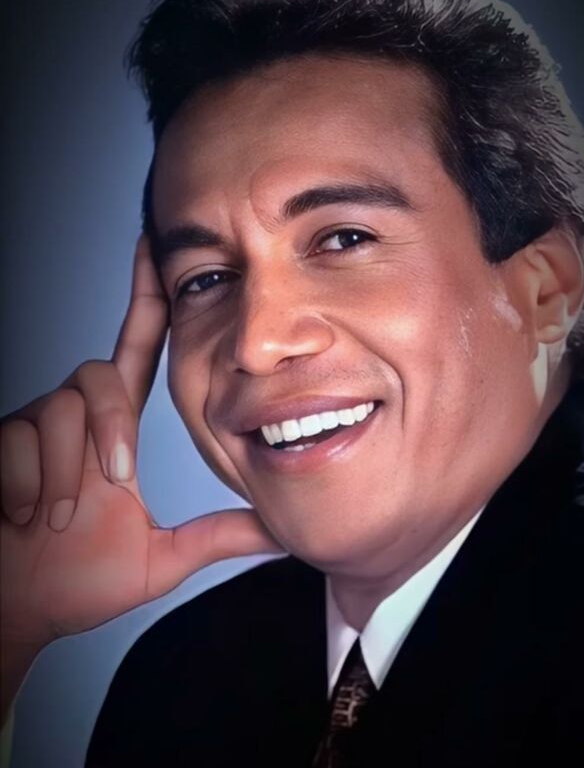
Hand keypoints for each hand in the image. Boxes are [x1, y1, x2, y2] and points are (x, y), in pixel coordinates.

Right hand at [0, 236, 281, 716]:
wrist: (17, 611)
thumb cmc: (77, 581)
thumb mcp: (161, 558)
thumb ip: (217, 535)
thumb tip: (280, 530)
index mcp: (114, 434)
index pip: (136, 352)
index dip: (146, 301)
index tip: (154, 248)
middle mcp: (75, 419)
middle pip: (97, 376)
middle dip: (108, 424)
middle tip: (115, 478)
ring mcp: (31, 429)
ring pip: (56, 410)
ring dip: (63, 471)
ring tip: (55, 518)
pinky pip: (18, 440)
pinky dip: (26, 485)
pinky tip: (24, 515)